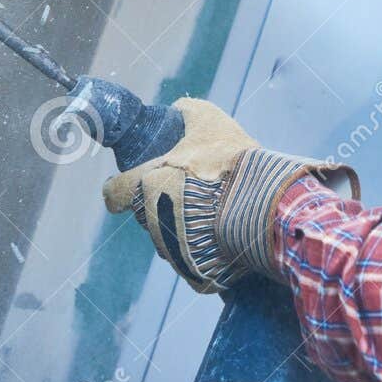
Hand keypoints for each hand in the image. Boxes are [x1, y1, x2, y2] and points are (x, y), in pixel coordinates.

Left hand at [102, 99, 356, 292]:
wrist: (266, 205)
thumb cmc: (231, 161)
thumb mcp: (210, 121)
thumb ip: (188, 111)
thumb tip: (179, 108)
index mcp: (148, 185)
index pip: (114, 194)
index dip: (119, 188)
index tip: (132, 184)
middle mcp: (153, 220)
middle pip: (145, 215)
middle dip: (160, 204)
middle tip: (188, 190)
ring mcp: (172, 250)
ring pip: (166, 237)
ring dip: (181, 225)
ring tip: (212, 210)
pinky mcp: (194, 272)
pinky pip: (189, 259)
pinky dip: (201, 247)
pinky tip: (223, 232)